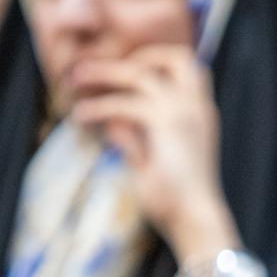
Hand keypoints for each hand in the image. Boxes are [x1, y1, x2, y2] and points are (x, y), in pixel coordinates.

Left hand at [70, 45, 236, 262]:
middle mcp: (197, 107)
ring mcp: (184, 111)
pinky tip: (81, 116)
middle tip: (96, 69)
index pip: (188, 69)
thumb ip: (137, 141)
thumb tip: (113, 124)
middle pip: (174, 58)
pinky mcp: (165, 122)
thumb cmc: (178, 201)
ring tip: (75, 80)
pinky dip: (99, 107)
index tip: (125, 71)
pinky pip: (124, 103)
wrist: (196, 219)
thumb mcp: (154, 164)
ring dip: (105, 72)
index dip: (157, 62)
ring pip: (140, 74)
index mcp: (201, 115)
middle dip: (134, 58)